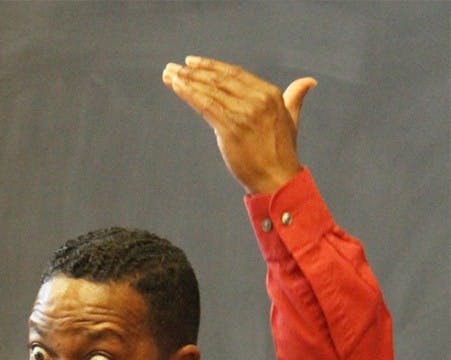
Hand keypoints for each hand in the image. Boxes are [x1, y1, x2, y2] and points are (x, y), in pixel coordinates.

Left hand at [162, 56, 316, 193]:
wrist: (278, 178)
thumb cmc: (282, 153)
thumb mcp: (290, 119)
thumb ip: (294, 97)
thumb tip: (308, 82)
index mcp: (270, 93)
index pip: (235, 74)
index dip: (212, 67)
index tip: (193, 63)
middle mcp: (257, 99)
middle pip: (219, 80)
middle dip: (194, 72)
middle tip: (174, 67)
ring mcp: (243, 113)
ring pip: (210, 91)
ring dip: (187, 81)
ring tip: (170, 75)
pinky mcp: (231, 128)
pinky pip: (206, 105)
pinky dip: (189, 94)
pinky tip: (177, 87)